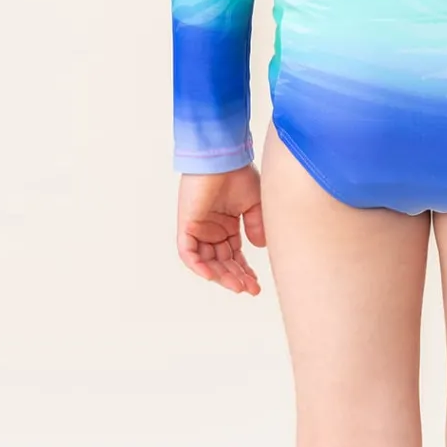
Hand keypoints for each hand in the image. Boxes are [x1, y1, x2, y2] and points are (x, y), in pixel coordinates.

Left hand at [177, 165, 265, 295]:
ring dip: (221, 275)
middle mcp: (211, 230)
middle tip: (249, 289)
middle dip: (235, 277)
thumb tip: (259, 247)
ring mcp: (198, 228)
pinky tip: (213, 276)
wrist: (224, 157)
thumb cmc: (238, 174)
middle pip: (221, 262)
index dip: (244, 271)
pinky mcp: (187, 225)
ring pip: (206, 261)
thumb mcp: (255, 204)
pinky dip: (198, 266)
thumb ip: (256, 225)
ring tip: (238, 286)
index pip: (234, 255)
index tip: (256, 285)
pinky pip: (188, 253)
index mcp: (226, 225)